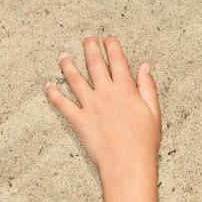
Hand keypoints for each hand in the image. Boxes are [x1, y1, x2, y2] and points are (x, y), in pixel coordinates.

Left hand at [44, 35, 160, 181]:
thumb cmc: (144, 141)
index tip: (108, 39)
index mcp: (126, 89)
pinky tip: (48, 85)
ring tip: (64, 55)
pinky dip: (53, 93)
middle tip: (87, 38)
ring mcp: (90, 106)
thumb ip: (148, 87)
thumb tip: (145, 67)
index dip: (112, 46)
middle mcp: (106, 93)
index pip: (117, 60)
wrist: (127, 163)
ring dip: (68, 64)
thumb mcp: (154, 112)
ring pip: (75, 78)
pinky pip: (62, 104)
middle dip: (90, 47)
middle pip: (94, 63)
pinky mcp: (79, 120)